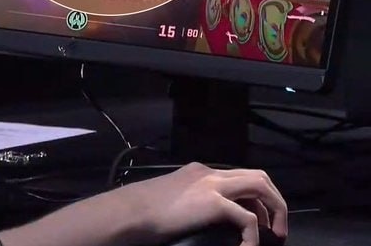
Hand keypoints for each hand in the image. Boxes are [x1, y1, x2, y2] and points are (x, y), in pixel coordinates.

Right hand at [115, 162, 287, 245]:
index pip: (240, 177)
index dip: (256, 199)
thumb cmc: (144, 211)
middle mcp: (209, 173)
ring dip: (275, 211)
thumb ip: (191, 201)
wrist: (132, 212)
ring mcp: (212, 185)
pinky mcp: (213, 202)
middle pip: (258, 176)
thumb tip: (200, 219)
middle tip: (277, 230)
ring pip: (260, 186)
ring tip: (275, 236)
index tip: (261, 222)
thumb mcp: (173, 199)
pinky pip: (248, 218)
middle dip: (274, 202)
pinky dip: (254, 236)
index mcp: (200, 172)